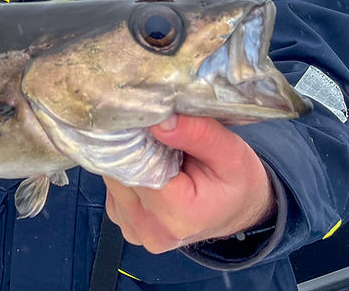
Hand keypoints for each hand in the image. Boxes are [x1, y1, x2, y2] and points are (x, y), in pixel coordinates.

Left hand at [103, 114, 274, 253]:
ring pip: (111, 177)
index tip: (150, 119)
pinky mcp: (123, 222)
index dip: (138, 138)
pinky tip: (150, 167)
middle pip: (118, 172)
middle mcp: (149, 228)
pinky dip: (128, 171)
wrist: (236, 211)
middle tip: (157, 133)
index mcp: (176, 215)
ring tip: (158, 152)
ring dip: (130, 158)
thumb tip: (160, 120)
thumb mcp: (231, 153)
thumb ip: (198, 133)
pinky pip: (112, 187)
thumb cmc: (236, 184)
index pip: (136, 167)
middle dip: (133, 146)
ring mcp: (134, 229)